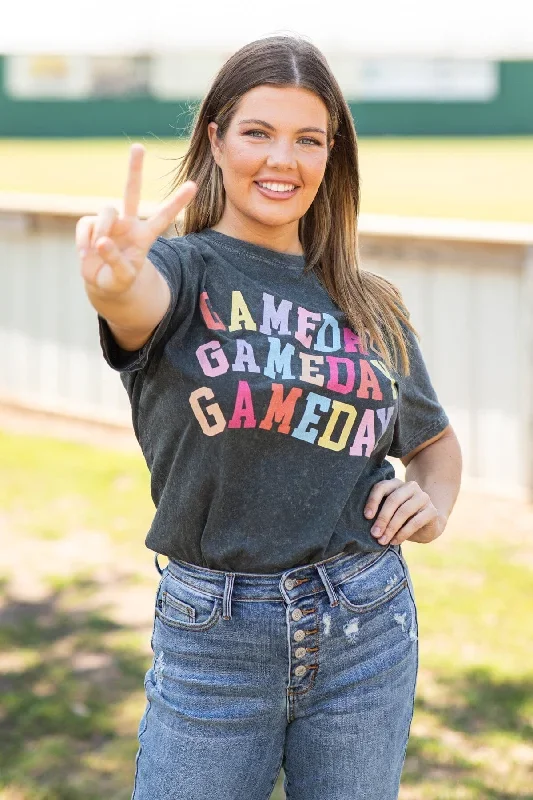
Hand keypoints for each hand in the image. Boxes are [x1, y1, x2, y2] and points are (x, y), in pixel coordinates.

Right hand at [75, 143, 196, 296]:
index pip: (163, 216)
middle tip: (138, 147)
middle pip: (131, 191)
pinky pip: (86, 225)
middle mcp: (128, 224)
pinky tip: (86, 254)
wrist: (102, 282)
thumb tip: (102, 241)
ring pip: (106, 210)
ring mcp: (109, 223)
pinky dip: (84, 241)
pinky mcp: (90, 225)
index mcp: (144, 236)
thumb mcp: (123, 277)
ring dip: (102, 230)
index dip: (177, 201)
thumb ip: (116, 261)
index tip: (194, 184)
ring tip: (99, 249)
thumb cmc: (119, 279)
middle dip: (134, 169)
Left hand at [364, 479, 444, 545]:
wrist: (427, 526)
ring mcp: (423, 497)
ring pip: (404, 511)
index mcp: (396, 483)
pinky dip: (403, 533)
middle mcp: (410, 487)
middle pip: (393, 500)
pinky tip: (395, 541)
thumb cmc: (401, 518)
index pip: (382, 487)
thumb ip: (379, 511)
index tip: (367, 517)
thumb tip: (366, 521)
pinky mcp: (432, 511)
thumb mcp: (389, 512)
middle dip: (382, 518)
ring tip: (383, 540)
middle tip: (374, 533)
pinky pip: (415, 522)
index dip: (373, 501)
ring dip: (391, 528)